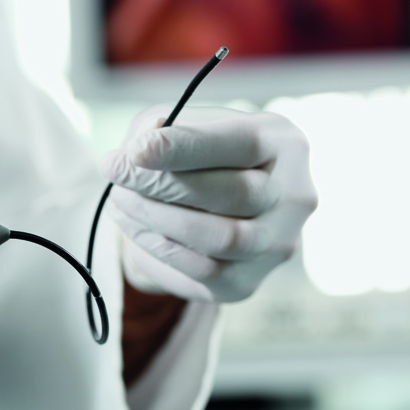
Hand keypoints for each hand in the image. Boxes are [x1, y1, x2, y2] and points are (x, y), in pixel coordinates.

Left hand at [100, 105, 317, 302]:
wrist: (210, 207)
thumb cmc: (195, 155)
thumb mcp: (180, 125)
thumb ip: (163, 127)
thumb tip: (140, 150)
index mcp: (284, 143)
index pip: (245, 145)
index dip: (187, 148)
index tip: (135, 150)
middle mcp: (294, 196)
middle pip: (238, 195)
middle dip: (165, 185)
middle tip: (116, 173)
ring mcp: (276, 245)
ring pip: (223, 241)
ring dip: (158, 220)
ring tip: (120, 200)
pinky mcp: (246, 284)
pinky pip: (202, 275)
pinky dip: (158, 250)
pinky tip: (134, 228)